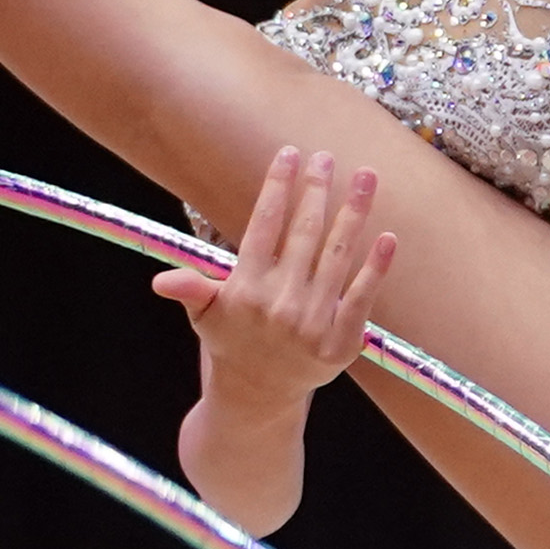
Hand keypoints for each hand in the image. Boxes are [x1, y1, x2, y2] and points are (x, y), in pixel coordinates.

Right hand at [153, 146, 397, 411]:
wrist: (258, 394)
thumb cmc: (232, 341)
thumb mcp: (205, 314)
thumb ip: (191, 289)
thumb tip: (161, 281)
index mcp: (246, 289)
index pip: (264, 226)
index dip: (278, 187)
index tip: (289, 154)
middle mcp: (280, 304)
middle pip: (304, 234)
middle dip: (317, 190)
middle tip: (328, 157)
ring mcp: (313, 323)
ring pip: (337, 257)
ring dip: (354, 213)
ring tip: (367, 178)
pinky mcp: (341, 342)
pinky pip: (361, 298)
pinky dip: (376, 268)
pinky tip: (388, 236)